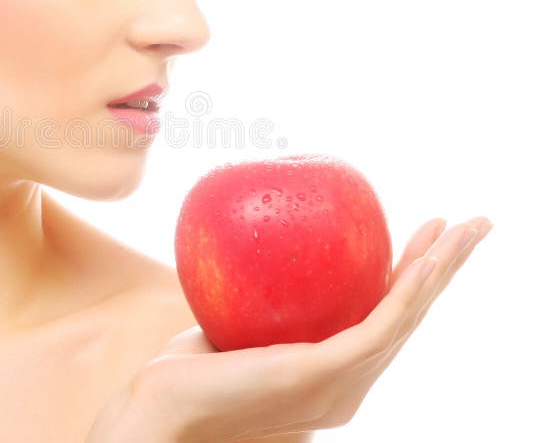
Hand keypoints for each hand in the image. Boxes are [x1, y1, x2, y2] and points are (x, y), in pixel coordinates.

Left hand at [92, 215, 492, 442]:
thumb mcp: (239, 326)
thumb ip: (264, 301)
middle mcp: (348, 386)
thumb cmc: (189, 369)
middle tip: (474, 227)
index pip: (384, 324)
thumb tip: (272, 253)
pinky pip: (379, 326)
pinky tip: (427, 260)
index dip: (413, 283)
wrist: (161, 408)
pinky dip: (409, 291)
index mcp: (333, 378)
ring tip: (467, 231)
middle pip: (408, 320)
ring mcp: (340, 385)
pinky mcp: (324, 375)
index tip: (425, 239)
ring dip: (441, 272)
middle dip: (445, 271)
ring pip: (406, 320)